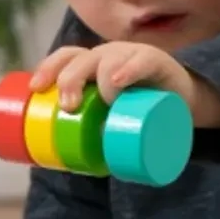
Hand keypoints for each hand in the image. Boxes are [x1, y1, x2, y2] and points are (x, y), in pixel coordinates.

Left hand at [30, 43, 219, 127]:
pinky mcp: (158, 63)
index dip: (48, 68)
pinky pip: (143, 61)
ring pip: (109, 58)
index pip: (66, 57)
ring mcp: (132, 57)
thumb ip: (88, 131)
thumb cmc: (137, 111)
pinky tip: (117, 81)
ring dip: (100, 79)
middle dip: (70, 79)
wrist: (182, 104)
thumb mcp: (109, 117)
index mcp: (93, 65)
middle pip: (82, 59)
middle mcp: (109, 55)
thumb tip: (56, 163)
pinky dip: (128, 70)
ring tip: (104, 101)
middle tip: (68, 106)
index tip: (36, 89)